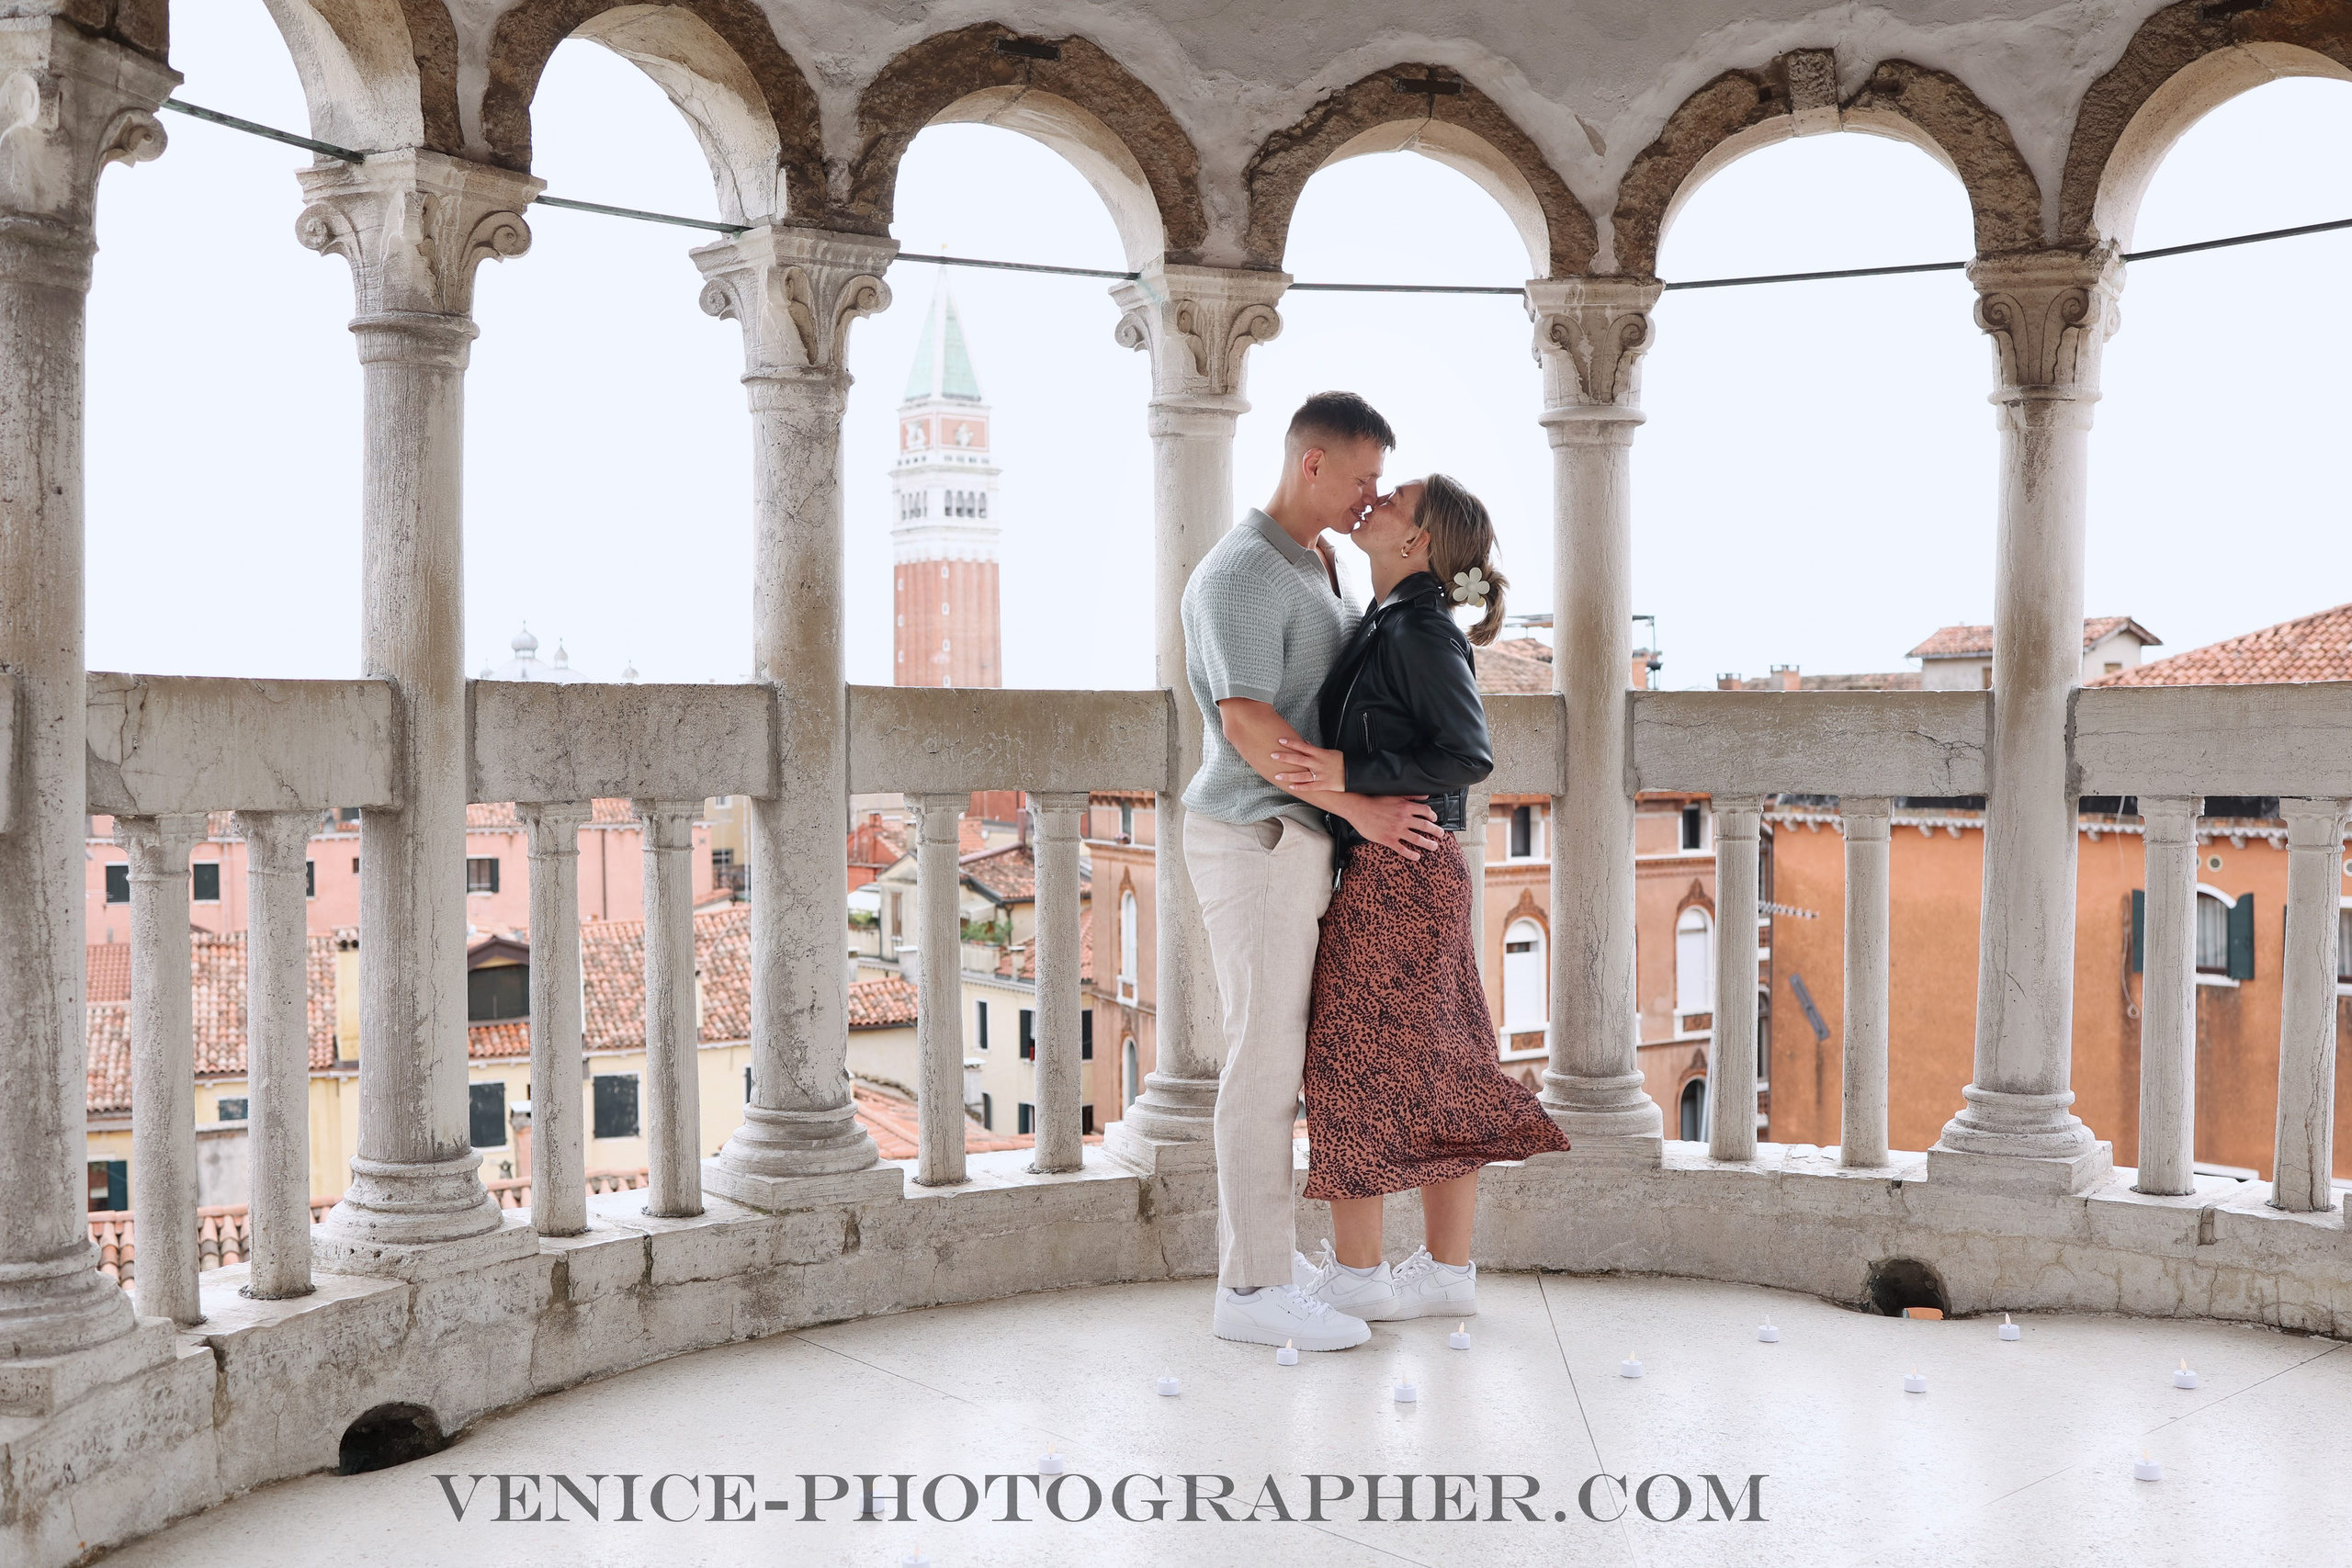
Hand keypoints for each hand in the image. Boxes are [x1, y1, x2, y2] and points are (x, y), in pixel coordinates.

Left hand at [1271, 735, 1346, 794]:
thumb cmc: (1341, 762)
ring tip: (1277, 775)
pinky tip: (1291, 787)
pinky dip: (1300, 787)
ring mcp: (1320, 775)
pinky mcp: (1323, 785)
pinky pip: (1310, 787)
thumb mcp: (1329, 752)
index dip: (1291, 743)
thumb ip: (1315, 749)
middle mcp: (1318, 764)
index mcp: (1320, 754)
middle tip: (1273, 755)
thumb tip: (1305, 743)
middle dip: (1285, 757)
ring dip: (1289, 775)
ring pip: (1301, 775)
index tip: (1281, 740)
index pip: (1303, 746)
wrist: (1353, 773)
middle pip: (1299, 760)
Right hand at [1327, 792, 1444, 860]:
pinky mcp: (1388, 840)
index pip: (1425, 811)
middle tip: (1441, 834)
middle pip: (1425, 826)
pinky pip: (1403, 849)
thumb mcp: (1395, 795)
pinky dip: (1411, 854)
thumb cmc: (1374, 801)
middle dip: (1436, 831)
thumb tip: (1425, 796)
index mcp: (1406, 807)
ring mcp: (1397, 830)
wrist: (1359, 809)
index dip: (1432, 815)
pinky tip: (1417, 856)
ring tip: (1434, 846)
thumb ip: (1411, 796)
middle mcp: (1404, 819)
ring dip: (1428, 843)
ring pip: (1417, 839)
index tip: (1434, 819)